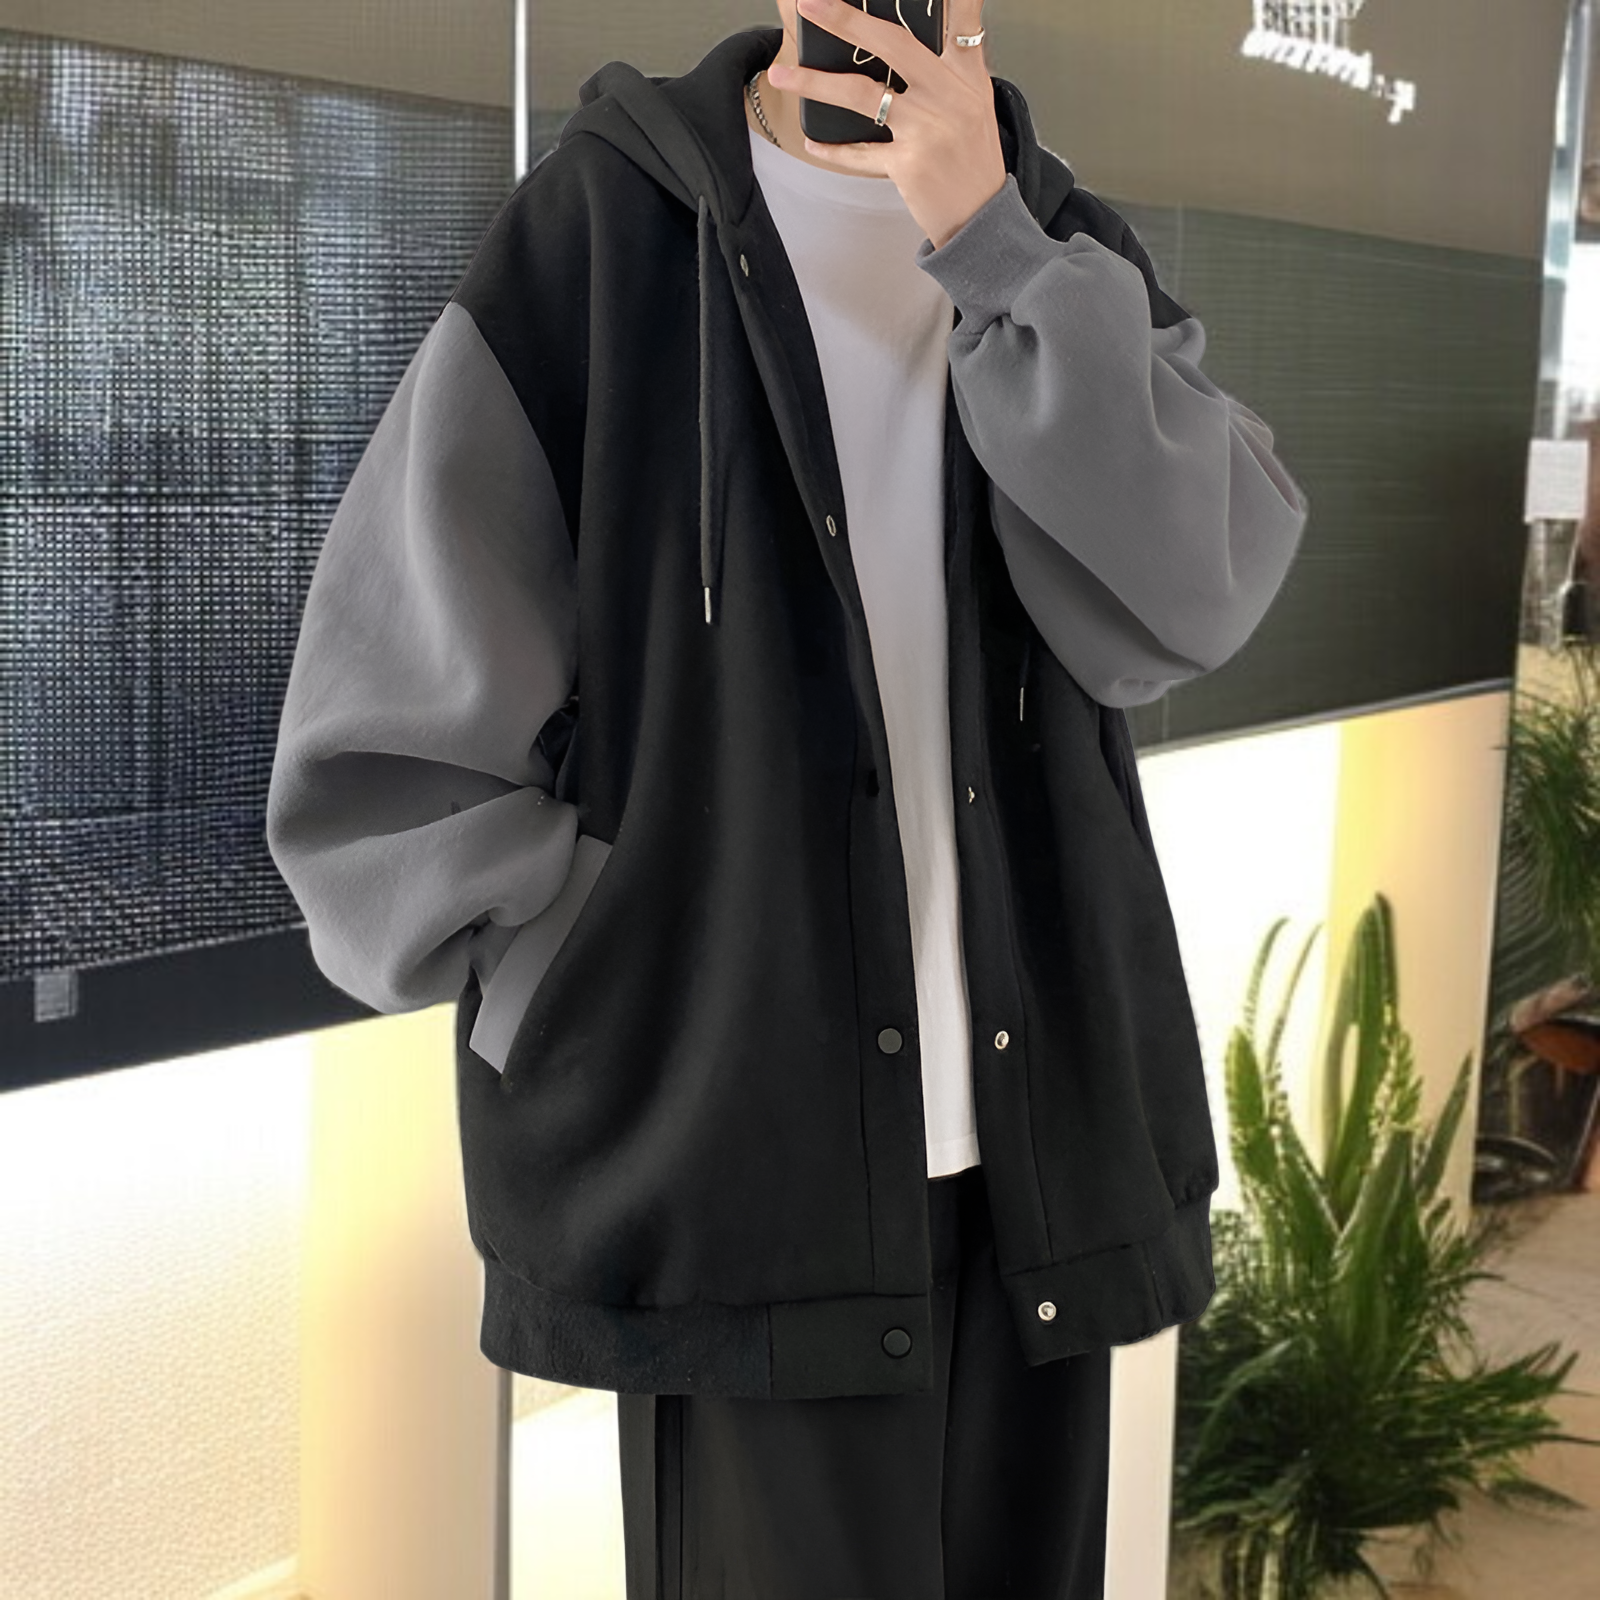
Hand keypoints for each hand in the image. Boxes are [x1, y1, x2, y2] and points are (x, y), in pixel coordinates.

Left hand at [767, 0, 1005, 250]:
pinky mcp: (908, 165)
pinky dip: (832, 149)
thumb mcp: (976, 105)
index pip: (962, 21)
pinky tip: (812, 141)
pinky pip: (859, 152)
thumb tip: (902, 44)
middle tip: (810, 5)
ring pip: (860, 94)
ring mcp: (926, 129)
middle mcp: (947, 96)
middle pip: (892, 44)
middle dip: (845, 21)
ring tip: (781, 75)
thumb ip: (949, 70)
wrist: (983, 217)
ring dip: (814, 83)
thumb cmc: (974, 161)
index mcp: (967, 76)